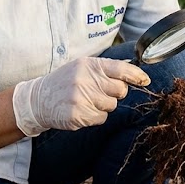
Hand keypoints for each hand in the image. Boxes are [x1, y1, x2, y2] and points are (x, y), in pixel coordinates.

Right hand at [12, 57, 150, 135]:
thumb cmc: (65, 82)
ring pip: (111, 106)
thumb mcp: (81, 67)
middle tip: (100, 92)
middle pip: (120, 90)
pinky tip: (81, 111)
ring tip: (86, 101)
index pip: (120, 68)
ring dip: (103, 106)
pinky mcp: (78, 115)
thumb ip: (104, 69)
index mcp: (89, 65)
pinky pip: (101, 118)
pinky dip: (94, 117)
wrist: (39, 99)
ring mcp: (81, 98)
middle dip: (115, 93)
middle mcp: (86, 80)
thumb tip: (134, 74)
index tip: (145, 80)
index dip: (136, 75)